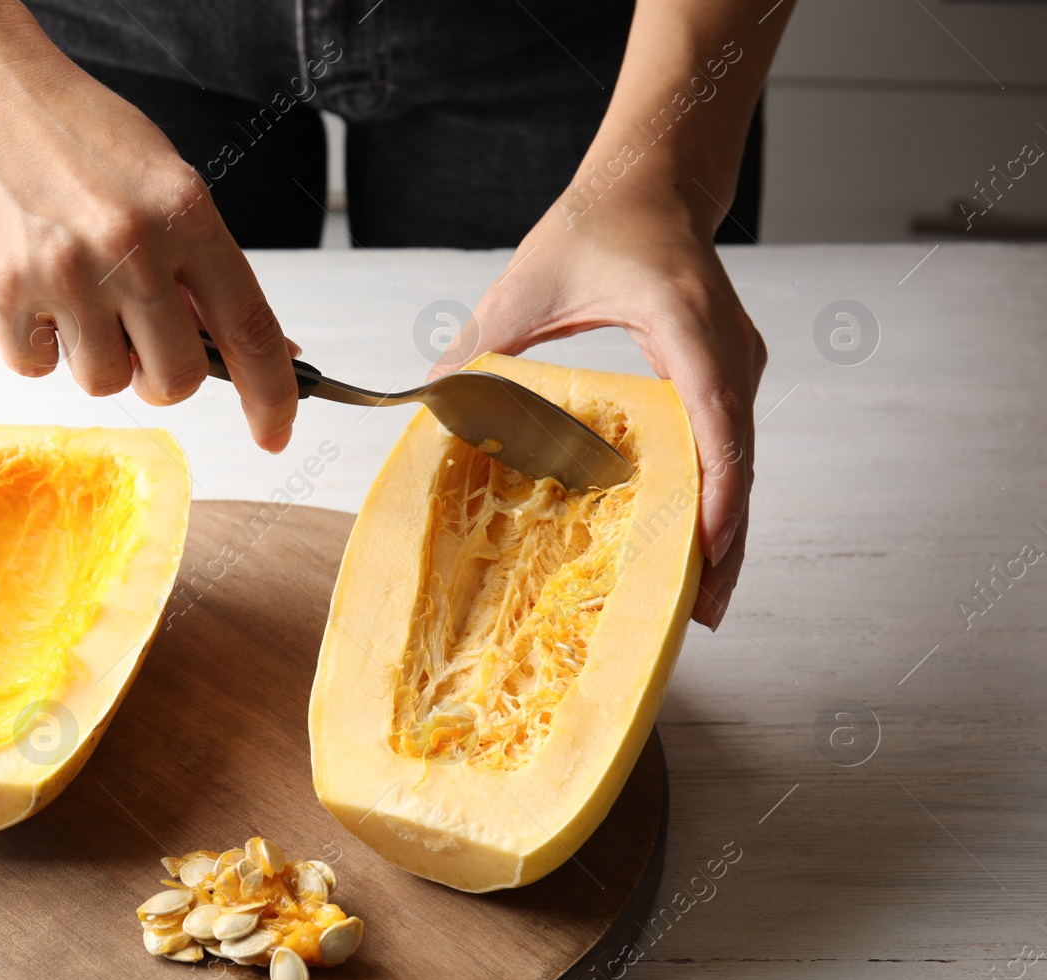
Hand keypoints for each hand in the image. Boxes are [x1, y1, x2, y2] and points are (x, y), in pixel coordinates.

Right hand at [0, 4, 299, 450]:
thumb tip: (242, 339)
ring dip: (89, 357)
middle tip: (135, 343)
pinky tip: (25, 289)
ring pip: (102, 381)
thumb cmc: (65, 126)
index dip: (271, 394)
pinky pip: (34, 367)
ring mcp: (67, 271)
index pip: (251, 326)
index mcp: (185, 211)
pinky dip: (32, 343)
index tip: (275, 433)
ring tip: (69, 297)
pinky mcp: (3, 290)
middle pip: (175, 377)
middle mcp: (133, 244)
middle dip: (159, 378)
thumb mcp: (156, 178)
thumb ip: (196, 262)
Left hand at [436, 191, 764, 630]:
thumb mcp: (526, 284)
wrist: (654, 179)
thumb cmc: (597, 223)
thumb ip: (477, 345)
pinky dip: (717, 497)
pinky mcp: (730, 372)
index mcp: (685, 325)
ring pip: (742, 460)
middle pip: (740, 461)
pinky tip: (695, 542)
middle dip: (725, 540)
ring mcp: (738, 362)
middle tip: (701, 614)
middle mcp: (728, 349)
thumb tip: (425, 400)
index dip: (716, 492)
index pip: (717, 420)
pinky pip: (731, 446)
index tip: (704, 551)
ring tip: (702, 598)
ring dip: (726, 528)